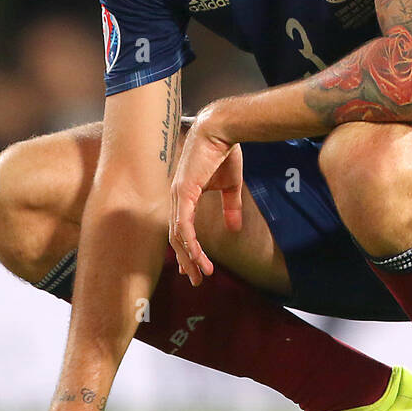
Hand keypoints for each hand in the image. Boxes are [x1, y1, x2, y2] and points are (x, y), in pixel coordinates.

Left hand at [170, 107, 240, 285]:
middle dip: (187, 260)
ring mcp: (178, 195)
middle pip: (176, 237)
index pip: (180, 228)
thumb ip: (230, 207)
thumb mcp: (230, 186)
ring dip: (190, 257)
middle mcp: (177, 198)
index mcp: (185, 195)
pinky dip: (190, 242)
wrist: (222, 131)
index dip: (187, 249)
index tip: (193, 267)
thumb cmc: (224, 153)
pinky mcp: (184, 193)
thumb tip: (235, 228)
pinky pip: (183, 224)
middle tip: (196, 279)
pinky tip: (198, 255)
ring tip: (201, 273)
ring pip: (178, 235)